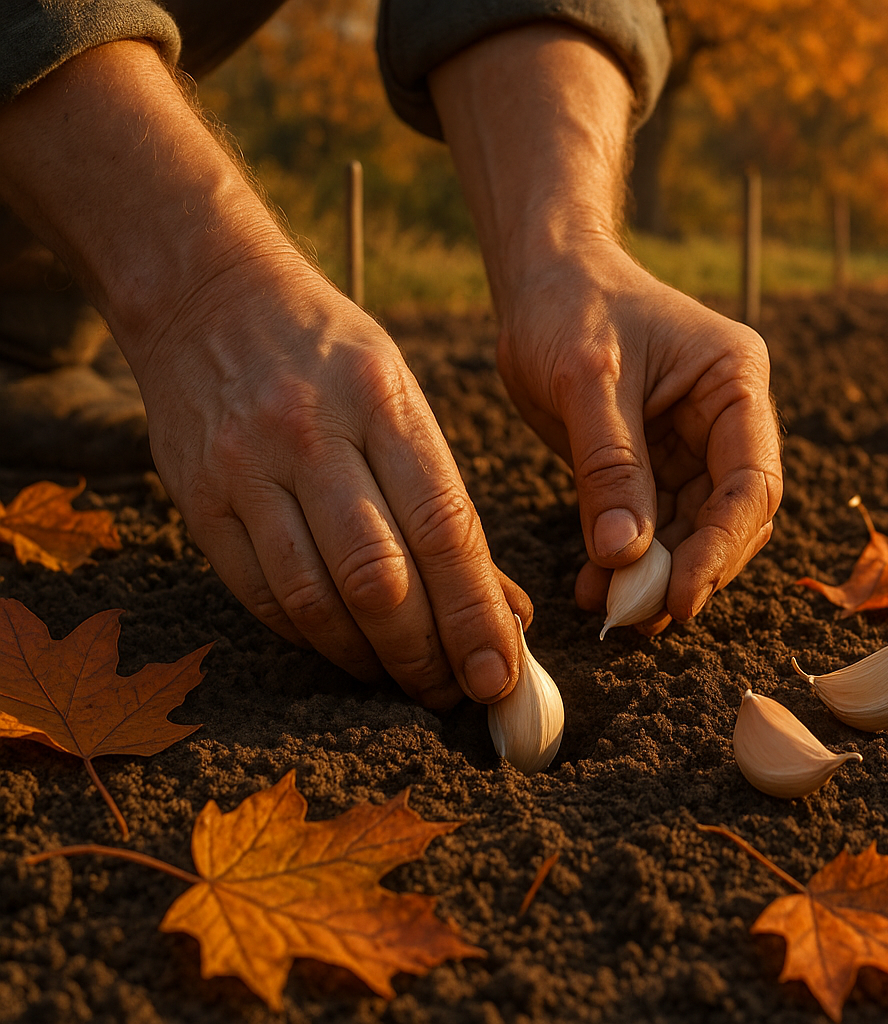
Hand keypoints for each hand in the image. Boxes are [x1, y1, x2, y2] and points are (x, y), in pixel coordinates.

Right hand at [0, 41, 530, 707]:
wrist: (206, 295)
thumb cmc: (331, 356)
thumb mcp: (404, 399)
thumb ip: (447, 500)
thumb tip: (503, 605)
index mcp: (384, 405)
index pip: (443, 529)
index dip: (476, 613)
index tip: (502, 671)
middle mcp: (314, 438)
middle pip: (379, 577)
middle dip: (426, 652)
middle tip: (458, 690)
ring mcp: (248, 470)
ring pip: (315, 598)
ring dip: (368, 659)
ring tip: (405, 680)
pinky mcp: (198, 500)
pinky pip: (260, 593)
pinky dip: (310, 636)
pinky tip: (345, 650)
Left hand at [498, 240, 780, 627]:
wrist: (540, 278)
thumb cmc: (569, 305)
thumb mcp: (585, 379)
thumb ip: (609, 464)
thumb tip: (625, 554)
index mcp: (735, 381)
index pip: (751, 481)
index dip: (722, 545)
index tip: (680, 594)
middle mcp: (729, 419)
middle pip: (732, 517)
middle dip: (690, 569)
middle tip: (639, 615)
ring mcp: (696, 445)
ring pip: (695, 531)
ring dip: (657, 575)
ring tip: (608, 608)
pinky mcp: (658, 466)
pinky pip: (656, 526)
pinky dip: (630, 560)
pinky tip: (594, 585)